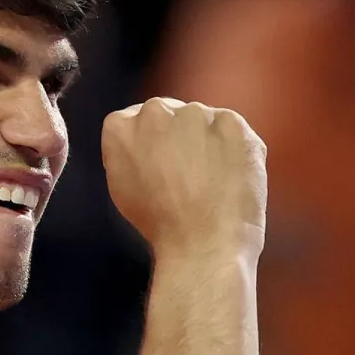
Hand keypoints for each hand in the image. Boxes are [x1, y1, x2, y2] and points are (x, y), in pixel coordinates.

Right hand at [101, 97, 265, 256]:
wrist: (202, 244)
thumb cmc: (160, 225)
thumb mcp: (122, 184)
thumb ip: (129, 150)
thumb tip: (148, 138)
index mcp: (120, 125)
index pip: (136, 120)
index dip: (152, 146)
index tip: (161, 169)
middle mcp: (154, 110)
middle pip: (170, 114)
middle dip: (178, 138)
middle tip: (187, 176)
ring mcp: (195, 114)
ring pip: (203, 121)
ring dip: (207, 142)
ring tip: (210, 183)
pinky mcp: (231, 123)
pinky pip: (232, 131)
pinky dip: (235, 150)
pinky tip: (229, 178)